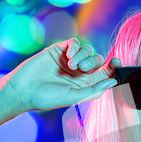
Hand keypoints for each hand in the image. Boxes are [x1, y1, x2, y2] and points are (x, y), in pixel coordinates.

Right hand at [0, 38, 119, 112]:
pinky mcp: (59, 50)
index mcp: (86, 84)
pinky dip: (75, 47)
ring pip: (88, 50)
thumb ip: (95, 89)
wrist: (23, 90)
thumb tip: (113, 81)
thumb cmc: (48, 98)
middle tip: (81, 69)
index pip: (105, 73)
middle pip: (98, 60)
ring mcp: (69, 60)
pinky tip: (69, 56)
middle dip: (93, 62)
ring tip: (71, 65)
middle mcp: (79, 72)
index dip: (113, 67)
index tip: (117, 62)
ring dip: (83, 55)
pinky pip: (74, 43)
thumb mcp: (75, 97)